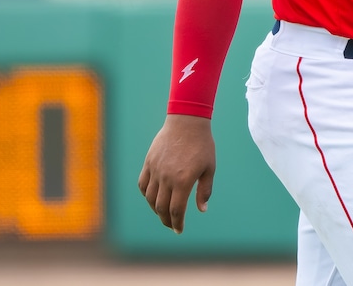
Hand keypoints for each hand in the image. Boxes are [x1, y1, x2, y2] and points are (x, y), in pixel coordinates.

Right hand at [137, 114, 215, 232]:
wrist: (187, 121)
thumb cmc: (202, 145)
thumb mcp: (209, 168)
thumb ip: (205, 190)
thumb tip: (202, 210)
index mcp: (183, 181)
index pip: (176, 210)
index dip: (177, 223)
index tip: (179, 230)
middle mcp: (166, 178)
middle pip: (161, 208)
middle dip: (166, 220)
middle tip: (172, 225)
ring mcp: (155, 170)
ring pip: (150, 198)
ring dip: (155, 209)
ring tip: (163, 213)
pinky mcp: (149, 162)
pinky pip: (143, 184)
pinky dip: (146, 194)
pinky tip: (153, 198)